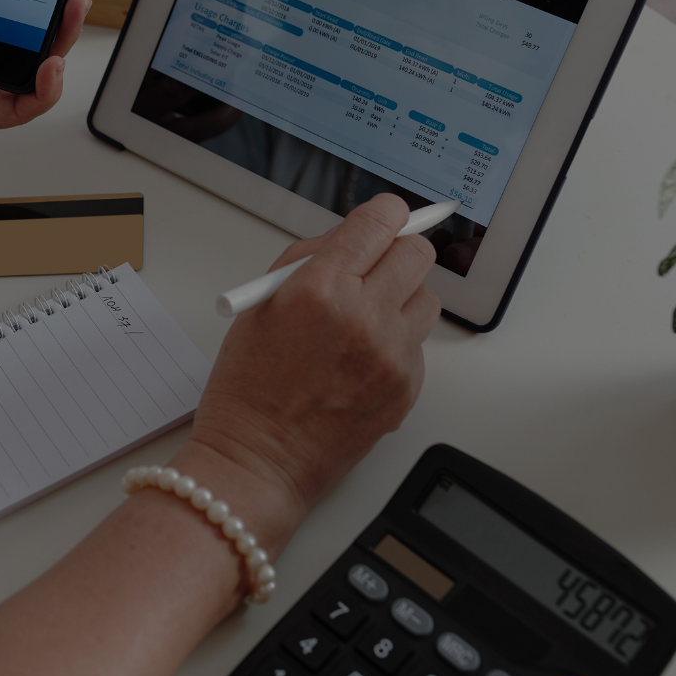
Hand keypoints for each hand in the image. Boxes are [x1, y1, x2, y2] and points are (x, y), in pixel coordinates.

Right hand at [181, 193, 440, 553]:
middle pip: (418, 253)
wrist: (258, 461)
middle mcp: (363, 317)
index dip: (383, 215)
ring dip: (400, 299)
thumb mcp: (259, 304)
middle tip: (374, 267)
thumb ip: (308, 260)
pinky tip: (359, 361)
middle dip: (396, 252)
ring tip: (363, 321)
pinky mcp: (407, 388)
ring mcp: (391, 356)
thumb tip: (352, 238)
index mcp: (319, 288)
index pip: (381, 221)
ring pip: (426, 298)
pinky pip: (418, 345)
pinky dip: (396, 344)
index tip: (381, 220)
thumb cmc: (248, 386)